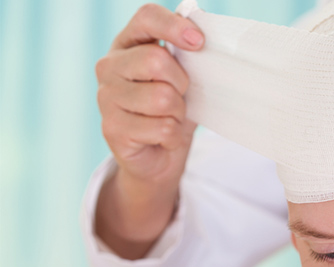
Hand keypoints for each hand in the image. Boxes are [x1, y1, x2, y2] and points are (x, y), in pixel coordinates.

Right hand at [94, 4, 203, 258]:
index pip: (146, 17)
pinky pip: (162, 128)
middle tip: (180, 96)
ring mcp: (106, 98)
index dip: (174, 26)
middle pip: (156, 60)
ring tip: (170, 119)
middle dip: (181, 83)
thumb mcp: (183, 79)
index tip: (199, 42)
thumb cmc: (172, 109)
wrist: (157, 156)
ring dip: (178, 113)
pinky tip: (162, 137)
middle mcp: (109, 66)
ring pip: (162, 98)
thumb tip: (201, 41)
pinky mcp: (112, 129)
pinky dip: (172, 136)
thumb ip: (188, 58)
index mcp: (128, 44)